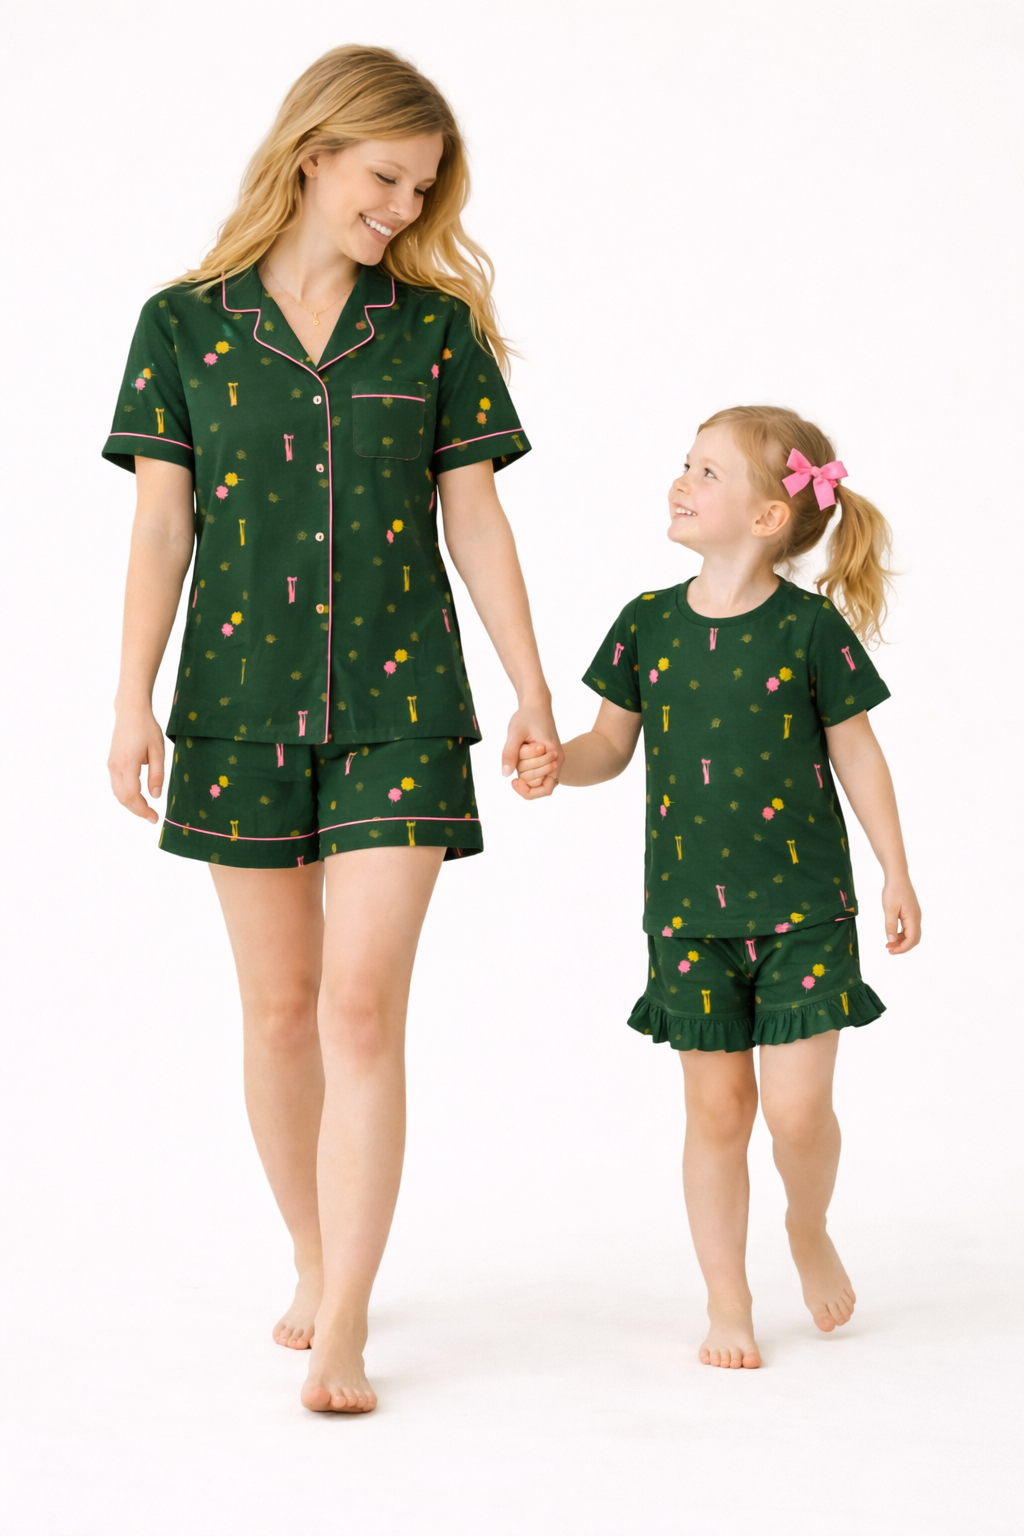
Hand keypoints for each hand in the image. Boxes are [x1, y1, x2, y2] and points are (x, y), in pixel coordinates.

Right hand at [108, 704, 165, 822]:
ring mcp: (111, 765)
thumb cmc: (147, 728)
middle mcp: (115, 766)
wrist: (130, 712)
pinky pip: (116, 785)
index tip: (154, 817)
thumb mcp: (158, 751)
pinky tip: (138, 797)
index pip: (132, 795)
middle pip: (122, 798)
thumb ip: (157, 774)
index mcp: (128, 764)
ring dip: (131, 804)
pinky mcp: (111, 763)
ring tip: (146, 809)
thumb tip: (156, 796)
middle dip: (137, 810)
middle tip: (152, 816)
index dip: (142, 810)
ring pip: (118, 793)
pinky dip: (126, 795)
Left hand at [502, 704, 561, 799]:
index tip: (514, 780)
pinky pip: (533, 774)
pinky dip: (523, 768)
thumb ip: (510, 753)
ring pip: (533, 779)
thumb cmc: (528, 716)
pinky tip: (519, 755)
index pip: (545, 789)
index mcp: (554, 756)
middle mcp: (556, 762)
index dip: (528, 790)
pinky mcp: (545, 760)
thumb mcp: (515, 732)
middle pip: (535, 783)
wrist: (536, 706)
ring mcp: (551, 762)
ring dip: (523, 768)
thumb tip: (506, 774)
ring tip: (522, 748)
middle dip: (523, 771)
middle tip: (522, 749)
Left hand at [882, 875, 920, 953]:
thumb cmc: (893, 891)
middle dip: (902, 947)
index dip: (902, 948)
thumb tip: (891, 940)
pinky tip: (892, 935)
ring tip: (888, 944)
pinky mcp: (911, 914)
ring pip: (911, 934)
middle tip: (889, 949)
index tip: (891, 951)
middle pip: (914, 939)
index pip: (912, 939)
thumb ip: (890, 925)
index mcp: (913, 918)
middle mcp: (916, 918)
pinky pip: (909, 928)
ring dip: (901, 941)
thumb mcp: (889, 909)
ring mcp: (915, 916)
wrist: (897, 878)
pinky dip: (901, 935)